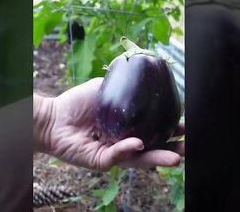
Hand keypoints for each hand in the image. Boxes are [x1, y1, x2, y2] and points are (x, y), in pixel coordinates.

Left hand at [37, 78, 184, 170]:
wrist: (52, 116)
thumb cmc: (76, 103)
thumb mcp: (103, 89)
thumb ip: (122, 88)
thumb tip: (144, 78)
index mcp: (126, 128)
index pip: (151, 131)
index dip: (168, 129)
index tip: (183, 124)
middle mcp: (122, 143)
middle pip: (151, 149)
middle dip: (171, 149)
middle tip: (188, 146)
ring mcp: (112, 154)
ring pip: (138, 159)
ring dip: (158, 158)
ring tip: (176, 158)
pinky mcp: (100, 161)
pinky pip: (116, 157)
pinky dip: (127, 150)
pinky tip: (138, 144)